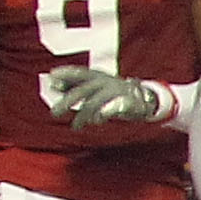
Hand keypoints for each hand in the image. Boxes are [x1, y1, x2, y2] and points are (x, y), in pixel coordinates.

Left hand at [44, 68, 186, 127]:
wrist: (148, 99)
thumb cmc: (116, 94)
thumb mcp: (97, 87)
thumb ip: (77, 87)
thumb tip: (52, 84)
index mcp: (100, 76)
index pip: (80, 72)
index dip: (67, 74)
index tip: (52, 76)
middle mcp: (108, 82)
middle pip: (85, 90)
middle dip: (69, 101)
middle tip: (55, 113)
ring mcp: (118, 92)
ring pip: (97, 101)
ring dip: (85, 114)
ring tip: (76, 126)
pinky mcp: (130, 103)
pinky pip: (116, 108)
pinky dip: (106, 113)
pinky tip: (98, 120)